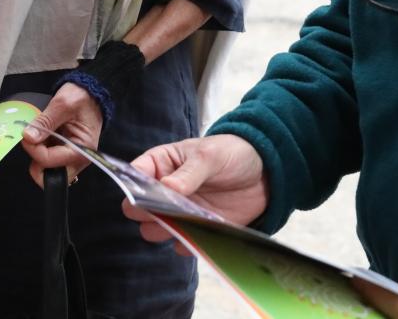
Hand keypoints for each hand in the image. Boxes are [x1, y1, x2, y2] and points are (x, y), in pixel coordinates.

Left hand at [20, 82, 102, 187]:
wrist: (90, 94)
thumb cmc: (81, 97)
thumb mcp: (62, 104)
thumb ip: (45, 122)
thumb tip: (28, 137)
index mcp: (82, 149)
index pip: (49, 161)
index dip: (33, 149)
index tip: (26, 135)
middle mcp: (79, 159)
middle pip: (52, 177)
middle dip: (37, 162)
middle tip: (34, 141)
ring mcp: (72, 158)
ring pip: (48, 172)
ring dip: (39, 156)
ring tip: (41, 135)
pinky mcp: (66, 155)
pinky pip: (50, 162)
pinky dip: (42, 151)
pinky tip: (44, 137)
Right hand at [126, 135, 268, 245]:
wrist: (264, 172)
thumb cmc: (230, 153)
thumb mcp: (210, 156)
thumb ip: (189, 173)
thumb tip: (166, 187)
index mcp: (161, 164)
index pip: (134, 175)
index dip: (133, 185)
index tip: (143, 193)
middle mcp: (164, 191)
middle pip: (139, 208)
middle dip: (147, 212)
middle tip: (164, 210)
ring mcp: (178, 212)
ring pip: (155, 230)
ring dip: (165, 230)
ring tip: (184, 223)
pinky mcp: (196, 230)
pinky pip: (182, 244)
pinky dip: (188, 244)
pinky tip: (199, 236)